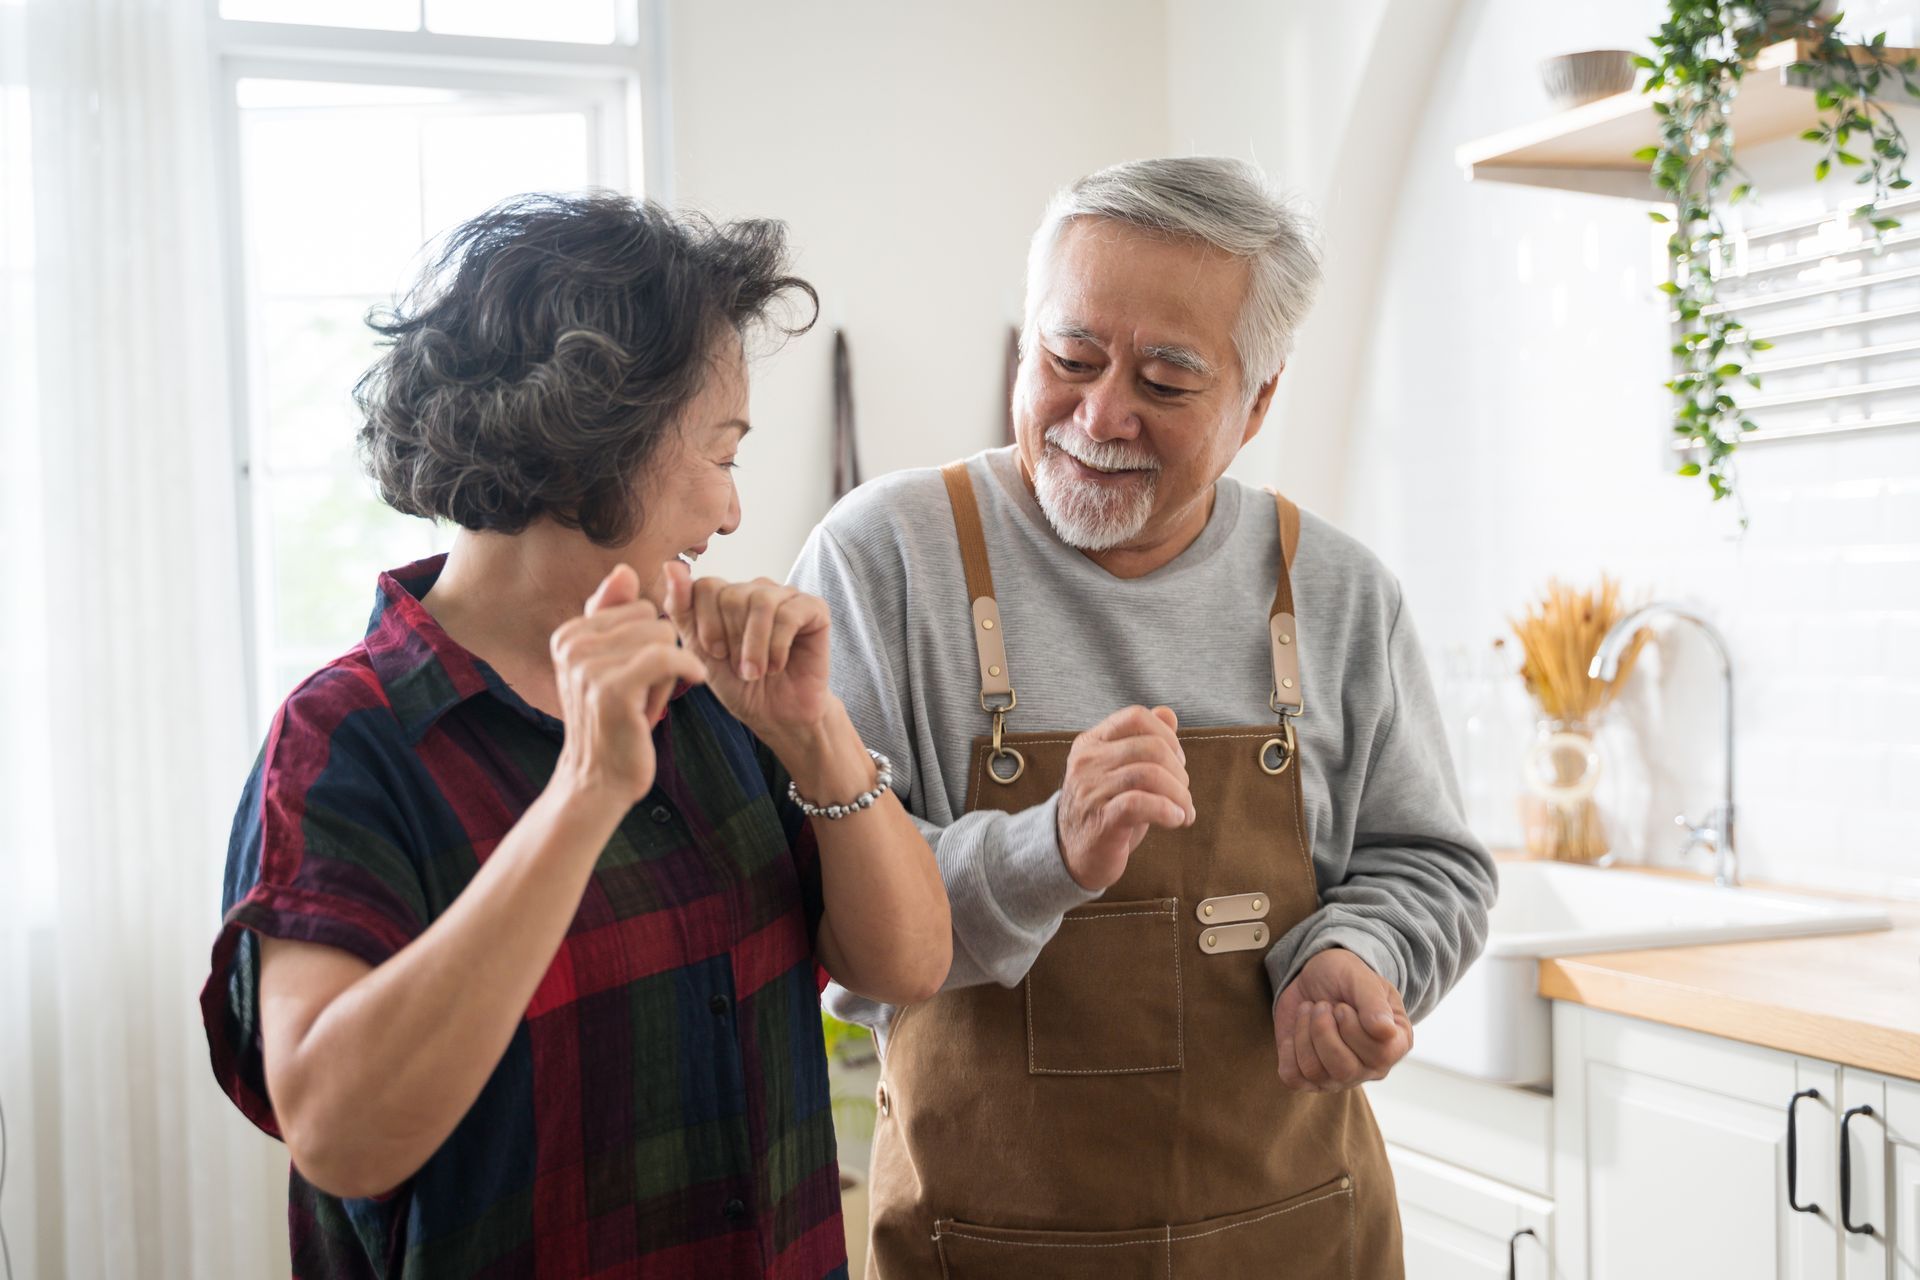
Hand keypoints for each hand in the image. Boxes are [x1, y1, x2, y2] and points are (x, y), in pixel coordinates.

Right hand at [550, 564, 707, 804]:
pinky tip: (695, 681)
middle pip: (653, 618)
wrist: (598, 781)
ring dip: (670, 671)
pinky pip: (667, 657)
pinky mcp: (612, 689)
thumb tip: (625, 570)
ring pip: (664, 637)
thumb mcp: (610, 664)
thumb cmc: (613, 723)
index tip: (636, 674)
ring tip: (650, 700)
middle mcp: (571, 645)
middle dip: (662, 653)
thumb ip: (613, 617)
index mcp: (569, 634)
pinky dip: (688, 668)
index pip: (638, 607)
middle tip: (646, 691)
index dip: (649, 640)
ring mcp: (588, 667)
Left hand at [661, 561, 832, 738]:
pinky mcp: (814, 609)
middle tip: (740, 668)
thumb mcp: (699, 651)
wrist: (777, 716)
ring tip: (755, 672)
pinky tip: (777, 665)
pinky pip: (789, 614)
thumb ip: (681, 608)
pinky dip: (777, 646)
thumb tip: (671, 565)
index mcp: (727, 596)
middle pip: (732, 595)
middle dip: (731, 639)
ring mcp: (786, 596)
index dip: (707, 624)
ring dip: (754, 646)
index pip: (706, 585)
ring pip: (761, 602)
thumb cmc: (739, 685)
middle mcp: (756, 589)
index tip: (715, 654)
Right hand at [1056, 705, 1194, 891]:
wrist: (1071, 855)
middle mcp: (1087, 762)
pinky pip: (1140, 804)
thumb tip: (1168, 713)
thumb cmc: (1104, 809)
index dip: (1167, 736)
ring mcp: (1091, 790)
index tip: (1178, 762)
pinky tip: (1177, 820)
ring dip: (1180, 795)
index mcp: (1092, 743)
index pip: (1136, 717)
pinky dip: (1168, 810)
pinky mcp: (1101, 821)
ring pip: (1150, 774)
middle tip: (1183, 794)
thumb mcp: (1121, 771)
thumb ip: (1143, 740)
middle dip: (1179, 772)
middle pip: (1151, 747)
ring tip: (1184, 811)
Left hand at [1273, 948, 1412, 1091]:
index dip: (1352, 1028)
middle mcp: (1370, 1068)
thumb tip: (1384, 1031)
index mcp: (1394, 1044)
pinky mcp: (1308, 1076)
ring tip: (1310, 1012)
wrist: (1315, 977)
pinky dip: (1288, 1049)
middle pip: (1344, 1069)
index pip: (1379, 1055)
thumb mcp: (1361, 978)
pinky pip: (1293, 1077)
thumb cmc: (1345, 977)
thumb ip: (1374, 1002)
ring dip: (1304, 1033)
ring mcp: (1339, 1077)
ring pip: (1315, 1072)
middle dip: (1323, 1030)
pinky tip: (1298, 1029)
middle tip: (1322, 1006)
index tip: (1342, 1006)